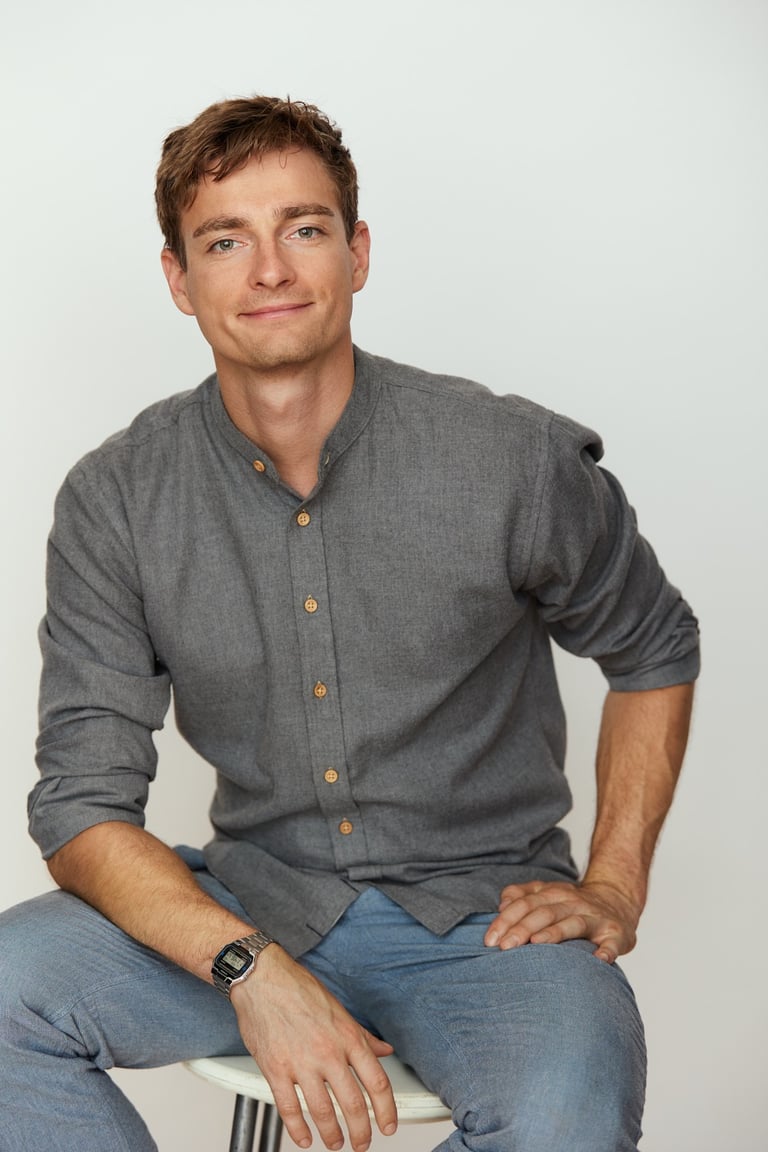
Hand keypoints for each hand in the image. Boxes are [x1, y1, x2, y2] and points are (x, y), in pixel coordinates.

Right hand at [231, 944, 396, 1150]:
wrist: (262, 979)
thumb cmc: (298, 989)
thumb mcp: (339, 1009)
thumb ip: (362, 1035)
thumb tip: (383, 1051)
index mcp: (347, 1036)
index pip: (377, 1082)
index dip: (387, 1110)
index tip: (389, 1125)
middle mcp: (327, 1052)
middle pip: (352, 1104)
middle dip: (361, 1131)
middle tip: (362, 1143)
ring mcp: (300, 1063)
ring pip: (322, 1112)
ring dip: (332, 1135)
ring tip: (335, 1144)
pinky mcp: (275, 1069)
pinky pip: (289, 1109)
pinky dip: (298, 1130)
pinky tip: (304, 1138)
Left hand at [483, 879, 639, 963]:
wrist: (617, 901)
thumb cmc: (573, 905)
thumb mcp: (547, 894)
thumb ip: (522, 895)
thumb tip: (501, 904)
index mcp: (553, 893)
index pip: (524, 903)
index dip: (506, 920)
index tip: (489, 939)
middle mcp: (572, 902)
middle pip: (544, 912)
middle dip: (522, 929)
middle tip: (504, 947)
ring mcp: (595, 918)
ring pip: (572, 923)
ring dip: (554, 933)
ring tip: (536, 944)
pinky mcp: (616, 934)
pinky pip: (611, 942)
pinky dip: (606, 951)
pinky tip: (598, 960)